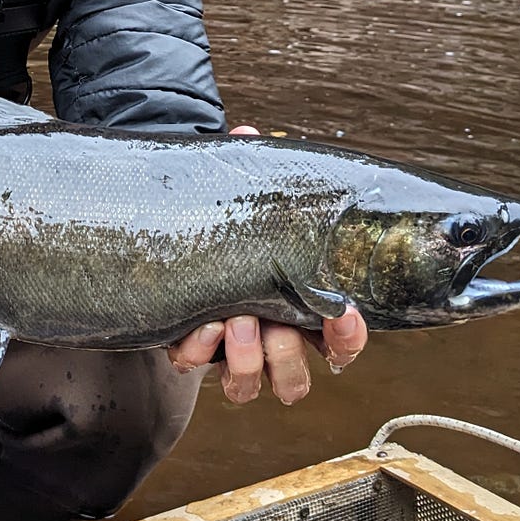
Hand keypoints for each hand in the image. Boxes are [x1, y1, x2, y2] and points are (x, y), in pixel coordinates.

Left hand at [164, 117, 368, 401]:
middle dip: (286, 354)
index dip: (349, 336)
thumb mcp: (242, 199)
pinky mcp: (192, 351)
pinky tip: (197, 325)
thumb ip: (251, 174)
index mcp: (299, 307)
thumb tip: (248, 134)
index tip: (343, 311)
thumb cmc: (224, 221)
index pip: (343, 340)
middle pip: (296, 378)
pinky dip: (198, 351)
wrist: (169, 233)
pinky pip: (198, 369)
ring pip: (253, 386)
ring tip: (235, 321)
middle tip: (269, 322)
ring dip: (248, 361)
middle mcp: (270, 336)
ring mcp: (230, 350)